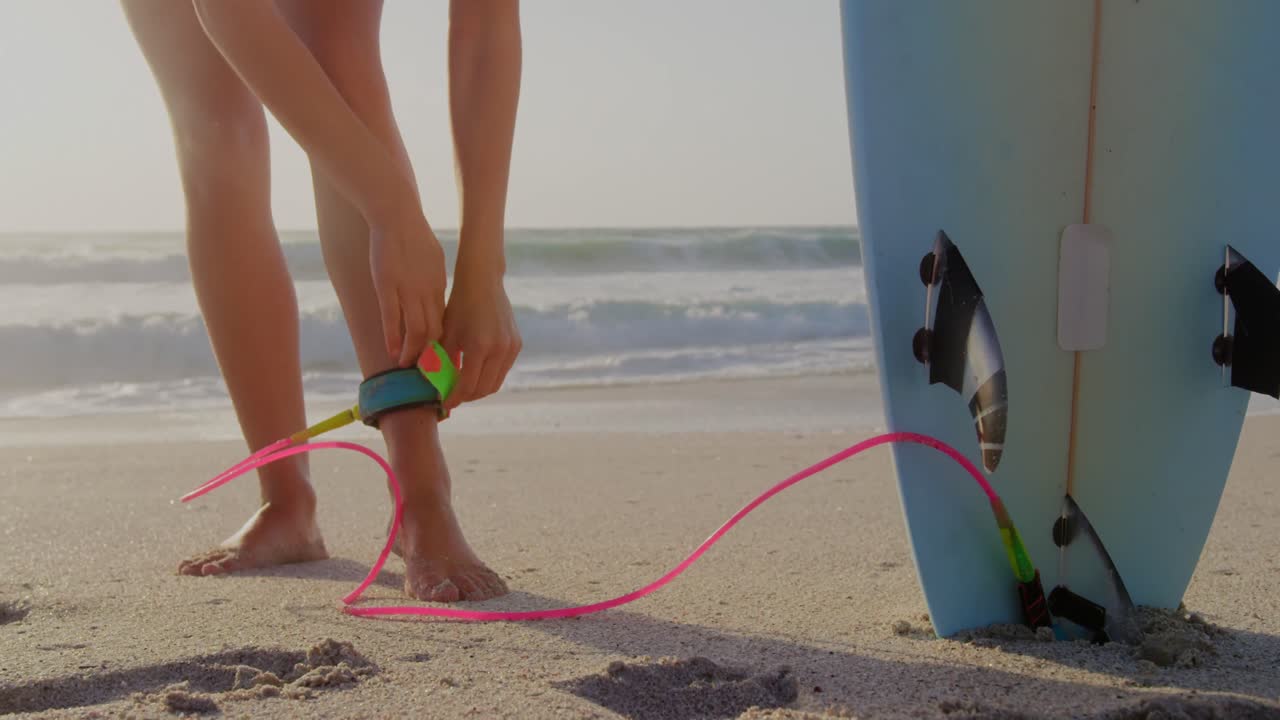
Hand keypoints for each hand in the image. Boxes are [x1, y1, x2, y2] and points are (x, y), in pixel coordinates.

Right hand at [368, 210, 447, 367]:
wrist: (397, 213)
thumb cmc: (412, 234)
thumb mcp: (432, 259)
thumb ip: (433, 279)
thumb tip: (433, 294)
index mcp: (438, 285)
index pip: (444, 321)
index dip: (442, 342)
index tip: (441, 357)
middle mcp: (426, 291)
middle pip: (434, 330)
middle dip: (432, 354)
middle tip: (427, 370)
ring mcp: (407, 289)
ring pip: (415, 329)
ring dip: (412, 351)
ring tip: (407, 365)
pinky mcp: (387, 285)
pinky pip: (393, 318)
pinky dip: (394, 338)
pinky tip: (393, 352)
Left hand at [440, 259, 520, 409]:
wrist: (483, 282)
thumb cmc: (458, 305)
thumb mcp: (446, 334)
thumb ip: (441, 361)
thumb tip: (435, 387)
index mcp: (478, 346)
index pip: (467, 385)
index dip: (455, 398)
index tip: (444, 404)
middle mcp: (499, 349)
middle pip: (483, 389)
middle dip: (467, 397)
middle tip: (453, 397)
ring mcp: (511, 347)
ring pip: (496, 382)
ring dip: (479, 389)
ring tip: (464, 387)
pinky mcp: (516, 344)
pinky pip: (503, 370)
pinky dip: (490, 376)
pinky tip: (476, 372)